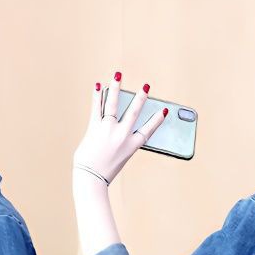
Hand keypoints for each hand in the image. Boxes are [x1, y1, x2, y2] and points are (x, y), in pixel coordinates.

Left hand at [72, 71, 166, 185]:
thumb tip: (115, 126)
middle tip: (146, 87)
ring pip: (113, 104)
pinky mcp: (94, 128)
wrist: (90, 179)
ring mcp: (108, 130)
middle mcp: (121, 136)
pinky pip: (96, 108)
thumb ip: (120, 143)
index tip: (164, 111)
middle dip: (140, 98)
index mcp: (131, 146)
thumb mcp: (119, 159)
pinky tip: (97, 85)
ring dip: (116, 88)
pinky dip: (96, 96)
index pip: (147, 130)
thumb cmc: (104, 172)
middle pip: (132, 113)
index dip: (156, 121)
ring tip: (118, 76)